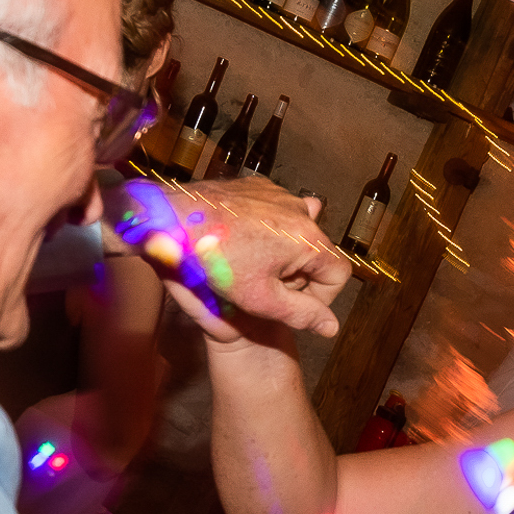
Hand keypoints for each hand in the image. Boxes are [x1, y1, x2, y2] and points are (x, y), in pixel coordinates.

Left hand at [155, 176, 347, 342]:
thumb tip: (331, 327)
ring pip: (296, 234)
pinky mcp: (259, 186)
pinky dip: (266, 231)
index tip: (294, 305)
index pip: (339, 274)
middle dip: (298, 275)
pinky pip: (276, 214)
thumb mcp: (260, 299)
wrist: (174, 220)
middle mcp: (301, 211)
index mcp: (308, 239)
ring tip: (250, 265)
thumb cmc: (215, 261)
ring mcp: (280, 194)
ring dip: (282, 254)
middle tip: (265, 287)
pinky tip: (241, 242)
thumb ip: (301, 314)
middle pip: (317, 253)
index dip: (321, 297)